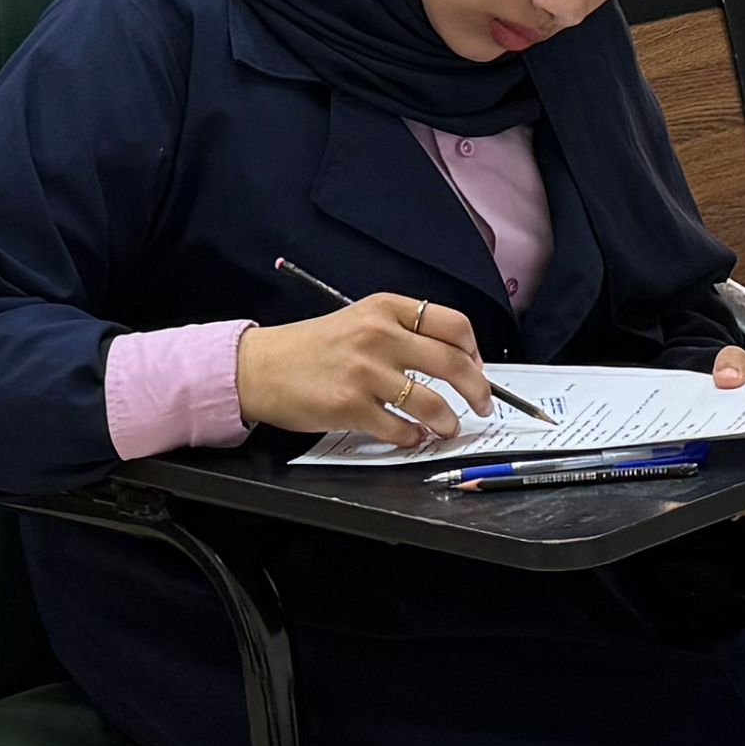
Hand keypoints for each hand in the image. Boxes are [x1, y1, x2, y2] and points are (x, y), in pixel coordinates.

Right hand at [236, 291, 494, 449]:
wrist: (260, 366)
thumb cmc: (312, 347)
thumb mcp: (359, 320)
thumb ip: (402, 332)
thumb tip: (453, 361)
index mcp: (386, 308)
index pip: (453, 324)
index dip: (474, 350)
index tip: (477, 367)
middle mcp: (379, 335)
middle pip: (453, 363)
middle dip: (478, 390)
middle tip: (484, 405)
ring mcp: (365, 371)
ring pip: (432, 402)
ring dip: (448, 422)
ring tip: (447, 428)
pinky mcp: (350, 406)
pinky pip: (399, 427)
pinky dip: (413, 437)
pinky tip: (411, 436)